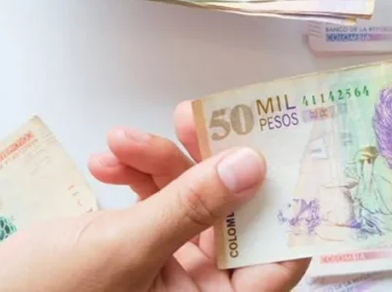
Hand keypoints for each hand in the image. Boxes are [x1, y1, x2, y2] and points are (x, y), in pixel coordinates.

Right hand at [0, 141, 288, 291]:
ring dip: (157, 162)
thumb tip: (253, 166)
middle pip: (230, 215)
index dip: (286, 207)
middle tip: (190, 117)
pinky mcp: (139, 249)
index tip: (285, 149)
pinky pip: (155, 202)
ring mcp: (168, 271)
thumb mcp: (126, 248)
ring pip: (188, 199)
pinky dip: (134, 175)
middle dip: (203, 163)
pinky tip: (105, 160)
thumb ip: (191, 205)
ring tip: (120, 140)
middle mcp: (198, 290)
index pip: (276, 261)